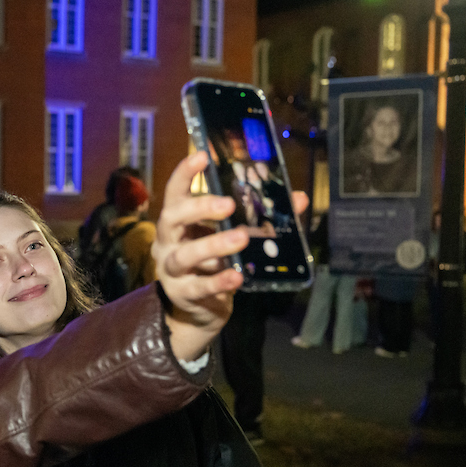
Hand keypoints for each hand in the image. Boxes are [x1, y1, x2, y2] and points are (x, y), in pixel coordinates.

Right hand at [153, 151, 247, 360]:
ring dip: (213, 245)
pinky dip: (219, 281)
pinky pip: (200, 287)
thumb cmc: (214, 263)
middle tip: (228, 204)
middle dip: (199, 208)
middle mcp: (168, 241)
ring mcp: (171, 270)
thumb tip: (297, 199)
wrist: (198, 309)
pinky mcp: (183, 294)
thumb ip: (260, 217)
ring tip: (241, 238)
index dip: (185, 173)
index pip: (175, 191)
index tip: (203, 156)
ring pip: (185, 255)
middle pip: (172, 218)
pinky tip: (237, 276)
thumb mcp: (232, 236)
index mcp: (178, 221)